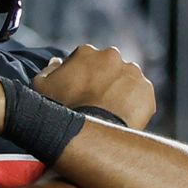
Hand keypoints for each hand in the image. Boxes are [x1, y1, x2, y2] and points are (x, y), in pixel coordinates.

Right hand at [34, 45, 155, 130]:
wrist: (87, 134)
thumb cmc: (60, 110)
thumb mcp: (41, 87)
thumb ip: (48, 70)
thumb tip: (56, 62)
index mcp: (87, 52)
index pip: (86, 60)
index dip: (83, 76)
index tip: (81, 92)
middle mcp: (112, 56)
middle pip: (109, 67)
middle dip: (105, 80)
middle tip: (97, 102)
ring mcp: (132, 72)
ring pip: (127, 79)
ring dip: (121, 90)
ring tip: (112, 112)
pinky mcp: (146, 91)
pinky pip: (141, 96)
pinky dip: (135, 104)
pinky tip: (123, 117)